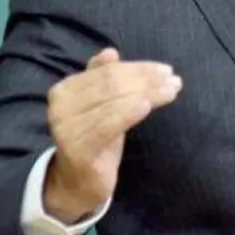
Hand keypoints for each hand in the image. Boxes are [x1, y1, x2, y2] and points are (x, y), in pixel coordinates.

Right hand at [42, 47, 180, 222]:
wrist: (77, 182)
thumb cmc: (94, 139)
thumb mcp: (99, 106)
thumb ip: (101, 78)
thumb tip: (110, 52)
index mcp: (64, 89)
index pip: (108, 72)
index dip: (139, 68)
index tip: (165, 70)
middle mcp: (60, 105)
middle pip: (112, 84)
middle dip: (147, 80)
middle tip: (174, 80)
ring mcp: (67, 128)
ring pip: (114, 101)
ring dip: (148, 94)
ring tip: (172, 91)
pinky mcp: (78, 148)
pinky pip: (109, 124)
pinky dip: (129, 112)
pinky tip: (148, 106)